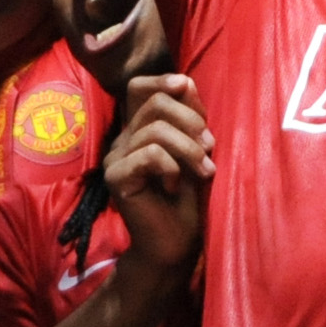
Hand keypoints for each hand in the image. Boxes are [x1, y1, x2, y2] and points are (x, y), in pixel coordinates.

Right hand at [104, 74, 212, 276]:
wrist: (174, 245)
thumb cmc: (187, 201)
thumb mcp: (195, 151)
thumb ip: (189, 118)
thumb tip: (185, 82)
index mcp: (138, 130)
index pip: (138, 87)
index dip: (162, 81)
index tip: (187, 87)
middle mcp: (123, 140)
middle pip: (154, 103)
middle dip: (190, 120)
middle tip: (209, 148)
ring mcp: (116, 158)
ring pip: (154, 130)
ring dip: (188, 148)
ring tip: (204, 171)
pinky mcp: (116, 178)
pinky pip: (149, 155)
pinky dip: (172, 167)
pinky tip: (176, 186)